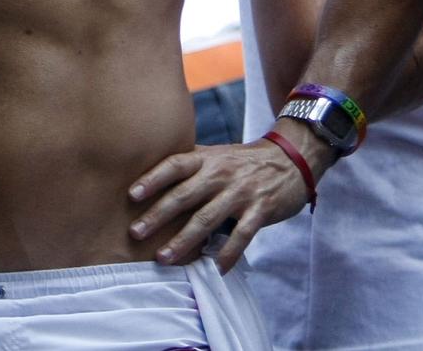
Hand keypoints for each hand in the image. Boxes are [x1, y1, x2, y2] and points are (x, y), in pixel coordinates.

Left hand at [126, 124, 323, 270]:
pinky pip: (241, 236)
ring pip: (207, 218)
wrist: (290, 159)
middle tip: (135, 233)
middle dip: (158, 215)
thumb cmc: (242, 161)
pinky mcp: (260, 210)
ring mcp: (241, 192)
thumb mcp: (215, 154)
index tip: (131, 195)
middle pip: (184, 195)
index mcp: (206, 159)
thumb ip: (189, 164)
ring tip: (164, 257)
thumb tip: (151, 175)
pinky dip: (228, 254)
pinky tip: (215, 268)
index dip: (153, 178)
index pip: (174, 165)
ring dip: (183, 240)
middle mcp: (220, 174)